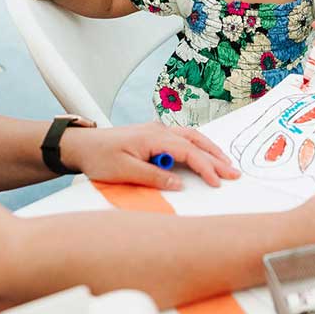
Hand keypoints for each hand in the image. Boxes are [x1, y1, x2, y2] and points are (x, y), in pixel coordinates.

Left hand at [61, 122, 240, 189]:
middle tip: (233, 172)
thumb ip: (153, 177)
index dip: (205, 167)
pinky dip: (197, 146)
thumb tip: (179, 183)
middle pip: (195, 141)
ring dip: (209, 150)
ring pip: (191, 137)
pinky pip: (182, 138)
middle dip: (216, 157)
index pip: (188, 152)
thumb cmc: (99, 157)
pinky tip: (203, 154)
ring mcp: (156, 131)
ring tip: (225, 163)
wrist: (81, 145)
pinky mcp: (153, 135)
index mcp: (153, 137)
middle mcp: (158, 130)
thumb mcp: (124, 171)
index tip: (217, 181)